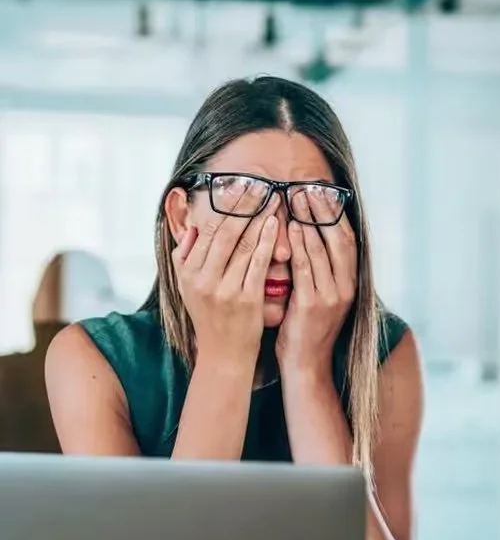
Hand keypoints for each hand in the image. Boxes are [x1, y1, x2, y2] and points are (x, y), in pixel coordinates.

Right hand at [172, 188, 279, 366]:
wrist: (223, 356)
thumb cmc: (210, 318)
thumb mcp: (188, 289)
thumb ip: (184, 258)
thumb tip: (190, 227)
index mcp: (187, 273)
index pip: (206, 231)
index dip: (223, 207)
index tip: (237, 187)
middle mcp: (203, 280)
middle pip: (224, 233)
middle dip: (242, 206)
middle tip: (258, 184)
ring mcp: (225, 290)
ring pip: (242, 245)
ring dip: (258, 218)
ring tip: (271, 198)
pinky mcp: (246, 299)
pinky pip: (257, 263)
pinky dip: (266, 241)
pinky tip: (275, 224)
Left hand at [276, 191, 356, 374]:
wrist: (306, 366)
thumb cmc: (305, 329)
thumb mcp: (318, 297)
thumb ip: (317, 270)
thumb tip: (306, 238)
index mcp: (350, 283)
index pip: (346, 239)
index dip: (334, 214)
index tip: (321, 191)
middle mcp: (346, 287)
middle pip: (338, 238)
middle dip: (323, 211)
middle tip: (308, 187)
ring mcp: (332, 297)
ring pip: (322, 250)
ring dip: (308, 221)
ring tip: (296, 199)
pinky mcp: (313, 306)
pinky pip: (306, 268)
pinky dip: (299, 246)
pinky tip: (289, 229)